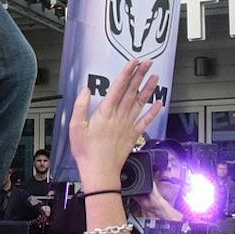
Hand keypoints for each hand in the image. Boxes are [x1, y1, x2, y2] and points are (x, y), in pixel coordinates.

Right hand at [71, 59, 163, 190]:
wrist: (100, 171)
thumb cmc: (86, 151)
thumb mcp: (75, 127)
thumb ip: (80, 106)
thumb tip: (86, 90)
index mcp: (105, 112)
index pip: (118, 87)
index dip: (126, 73)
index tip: (133, 62)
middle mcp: (119, 116)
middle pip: (131, 91)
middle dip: (140, 75)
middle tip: (148, 62)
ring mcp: (128, 125)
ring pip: (140, 103)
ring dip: (148, 89)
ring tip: (156, 77)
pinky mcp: (133, 135)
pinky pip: (145, 121)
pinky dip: (153, 112)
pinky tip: (159, 103)